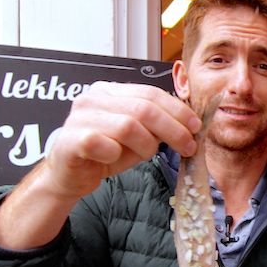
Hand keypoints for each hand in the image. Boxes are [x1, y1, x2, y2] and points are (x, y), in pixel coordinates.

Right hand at [42, 81, 200, 199]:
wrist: (70, 175)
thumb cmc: (107, 153)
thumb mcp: (138, 136)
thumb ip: (158, 126)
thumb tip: (190, 125)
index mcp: (111, 91)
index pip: (152, 93)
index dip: (178, 110)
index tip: (196, 126)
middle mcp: (94, 98)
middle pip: (144, 109)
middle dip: (173, 129)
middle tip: (188, 147)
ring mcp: (80, 117)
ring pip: (128, 126)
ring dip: (146, 145)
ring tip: (146, 155)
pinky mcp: (71, 139)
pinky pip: (104, 145)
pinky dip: (116, 155)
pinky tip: (114, 159)